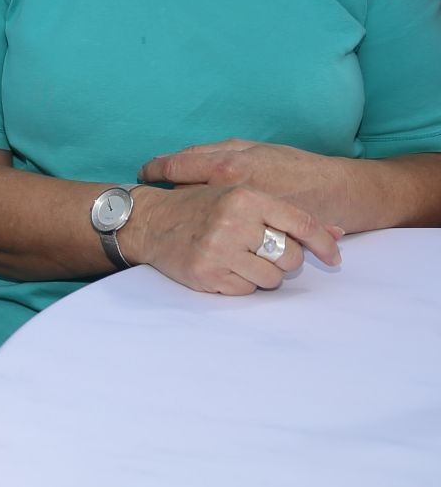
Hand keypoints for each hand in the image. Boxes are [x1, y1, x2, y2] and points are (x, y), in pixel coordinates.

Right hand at [123, 181, 338, 295]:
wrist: (148, 222)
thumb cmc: (199, 208)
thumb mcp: (239, 197)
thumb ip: (284, 213)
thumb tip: (337, 232)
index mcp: (245, 196)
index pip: (301, 224)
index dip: (324, 243)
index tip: (334, 257)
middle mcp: (234, 221)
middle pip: (290, 257)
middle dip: (285, 260)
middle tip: (266, 254)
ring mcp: (219, 248)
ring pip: (271, 278)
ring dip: (263, 274)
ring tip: (242, 260)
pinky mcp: (207, 273)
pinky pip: (247, 290)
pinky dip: (241, 283)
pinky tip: (225, 268)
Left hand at [141, 138, 358, 231]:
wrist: (337, 193)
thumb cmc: (294, 167)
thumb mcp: (252, 149)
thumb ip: (215, 154)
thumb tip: (178, 162)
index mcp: (227, 166)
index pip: (174, 167)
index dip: (154, 169)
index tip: (143, 172)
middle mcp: (228, 194)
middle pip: (180, 197)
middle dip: (169, 199)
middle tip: (161, 199)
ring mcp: (240, 223)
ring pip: (199, 224)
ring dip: (191, 222)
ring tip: (186, 220)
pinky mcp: (253, 246)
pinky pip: (223, 245)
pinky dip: (214, 243)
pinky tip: (211, 240)